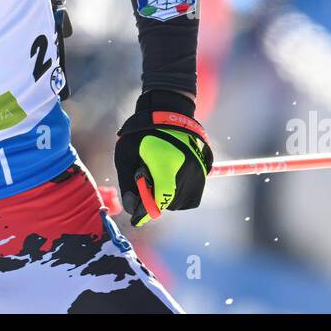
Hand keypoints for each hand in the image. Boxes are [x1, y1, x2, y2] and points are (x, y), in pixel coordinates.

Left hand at [114, 90, 212, 226]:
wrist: (169, 112)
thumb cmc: (142, 132)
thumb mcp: (126, 154)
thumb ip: (128, 182)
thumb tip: (132, 208)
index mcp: (165, 165)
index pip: (159, 200)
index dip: (146, 212)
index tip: (137, 219)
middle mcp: (186, 170)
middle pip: (170, 202)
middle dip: (156, 200)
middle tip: (146, 183)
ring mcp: (198, 170)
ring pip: (181, 201)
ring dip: (168, 198)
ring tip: (158, 179)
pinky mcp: (204, 169)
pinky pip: (192, 195)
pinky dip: (179, 194)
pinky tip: (170, 180)